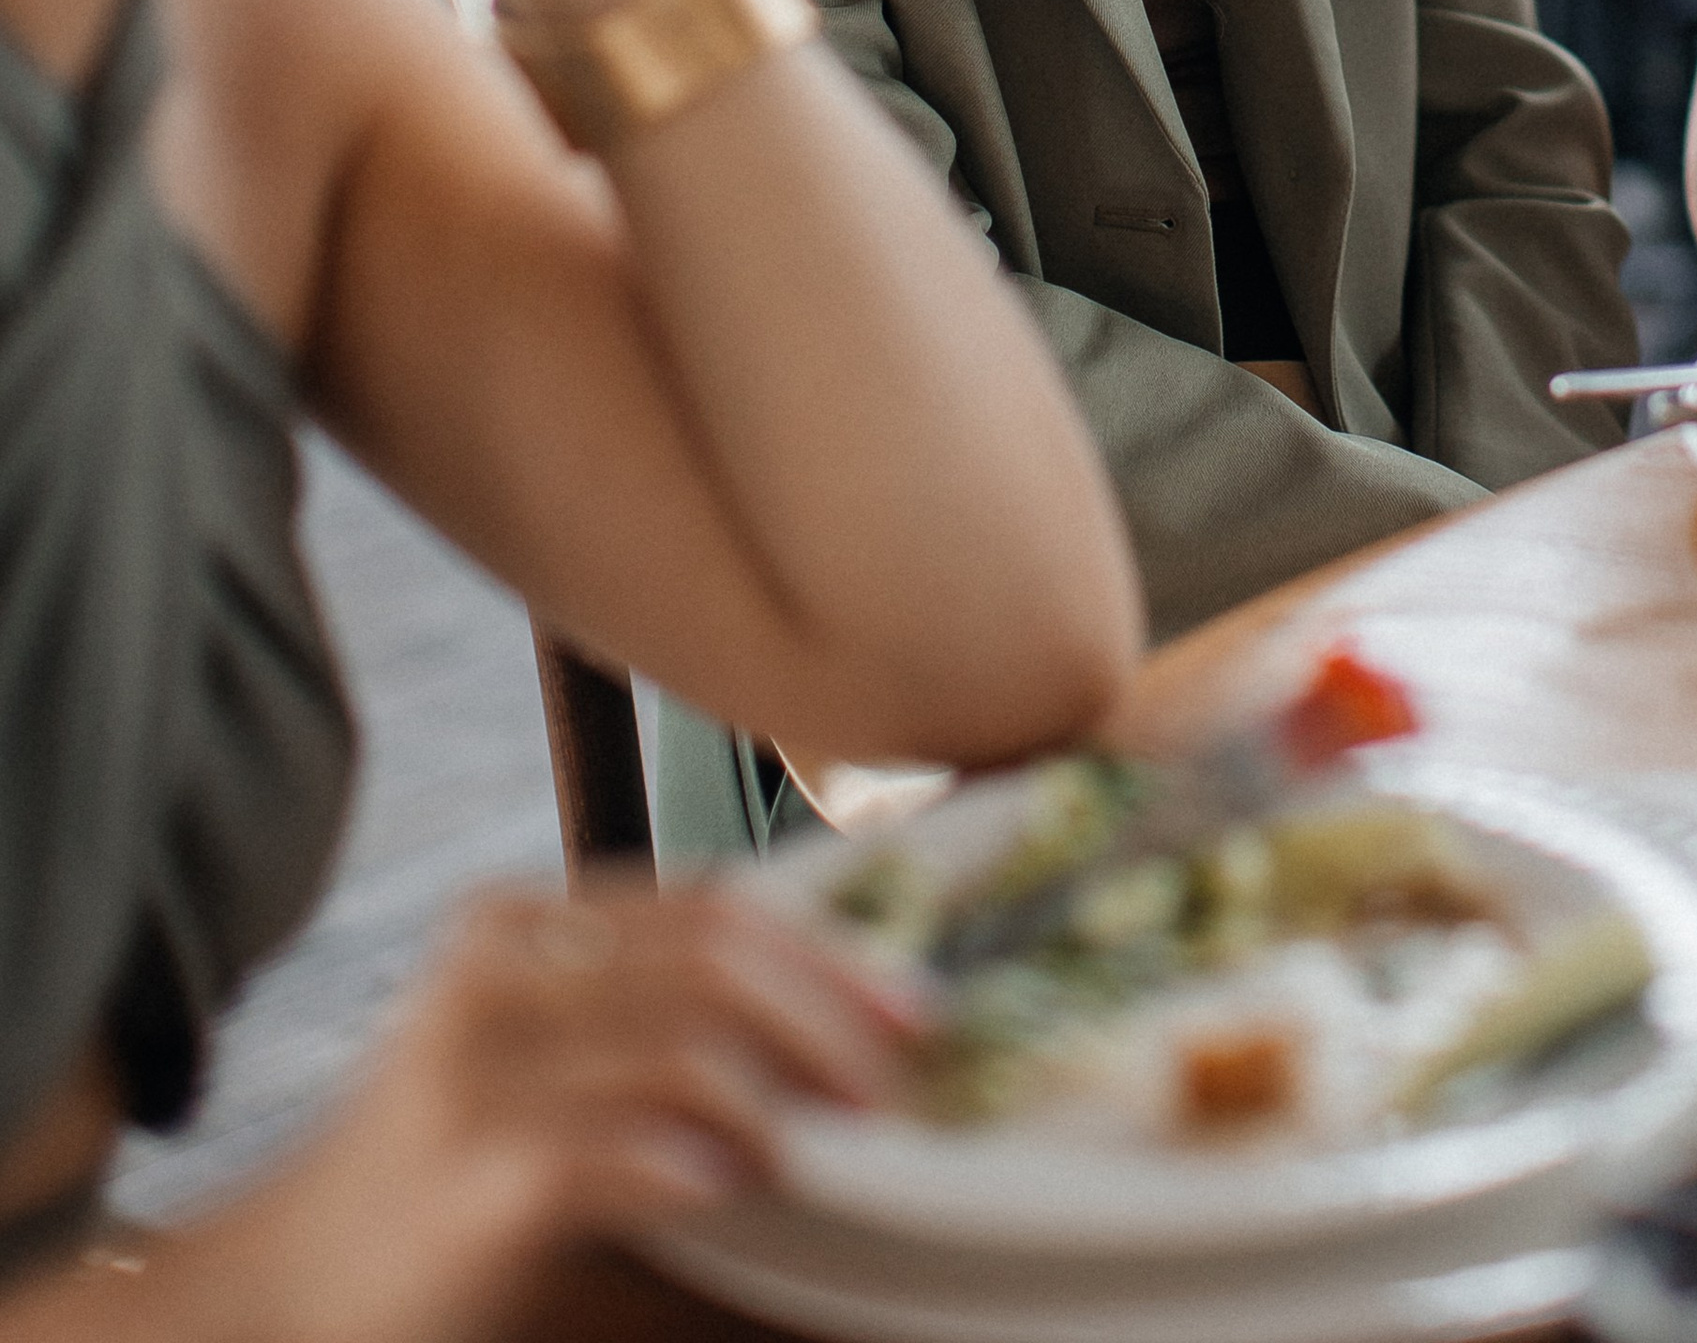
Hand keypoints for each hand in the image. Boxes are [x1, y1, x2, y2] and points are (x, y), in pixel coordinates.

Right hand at [160, 879, 902, 1342]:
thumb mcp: (538, 1068)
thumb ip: (644, 1026)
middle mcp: (496, 970)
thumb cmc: (433, 1182)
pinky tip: (739, 1186)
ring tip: (822, 1143)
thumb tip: (825, 1024)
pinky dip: (695, 1159)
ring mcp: (475, 1068)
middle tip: (895, 1083)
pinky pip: (613, 1146)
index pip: (712, 908)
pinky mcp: (468, 1172)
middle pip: (713, 960)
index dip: (828, 953)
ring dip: (781, 1095)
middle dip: (830, 1016)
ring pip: (681, 1041)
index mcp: (522, 928)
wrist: (281, 1293)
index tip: (912, 1006)